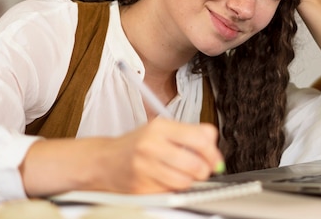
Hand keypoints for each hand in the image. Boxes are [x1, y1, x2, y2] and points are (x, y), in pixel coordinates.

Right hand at [94, 118, 223, 192]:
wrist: (105, 161)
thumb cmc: (136, 145)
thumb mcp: (161, 129)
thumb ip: (189, 133)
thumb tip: (214, 144)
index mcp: (160, 127)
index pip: (200, 139)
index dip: (213, 152)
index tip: (215, 159)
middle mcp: (151, 146)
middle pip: (195, 164)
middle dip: (204, 170)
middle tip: (202, 169)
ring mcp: (145, 168)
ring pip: (185, 181)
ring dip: (189, 181)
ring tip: (183, 174)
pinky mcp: (141, 187)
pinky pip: (170, 192)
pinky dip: (173, 188)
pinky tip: (167, 180)